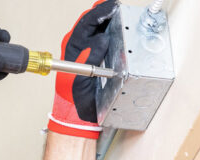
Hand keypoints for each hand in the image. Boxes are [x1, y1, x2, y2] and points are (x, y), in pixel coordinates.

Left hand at [48, 0, 117, 137]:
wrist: (80, 110)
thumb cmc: (75, 96)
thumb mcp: (78, 80)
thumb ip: (88, 60)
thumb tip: (101, 40)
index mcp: (73, 47)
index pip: (86, 22)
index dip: (100, 12)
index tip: (112, 7)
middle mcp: (81, 44)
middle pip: (94, 20)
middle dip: (107, 11)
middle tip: (120, 8)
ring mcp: (92, 47)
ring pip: (103, 26)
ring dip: (114, 19)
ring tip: (125, 15)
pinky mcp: (102, 53)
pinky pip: (111, 37)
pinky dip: (119, 31)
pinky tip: (127, 29)